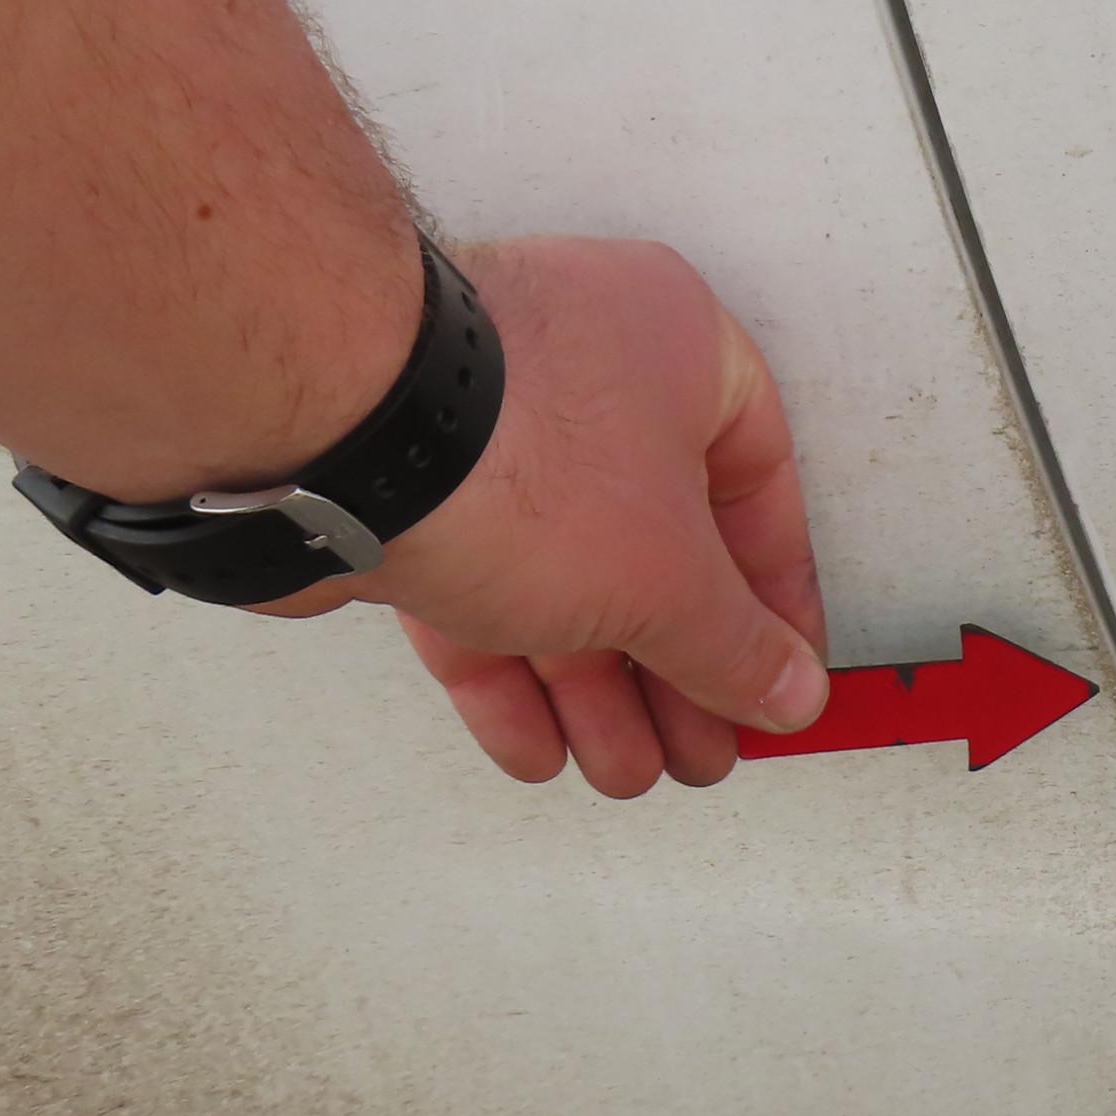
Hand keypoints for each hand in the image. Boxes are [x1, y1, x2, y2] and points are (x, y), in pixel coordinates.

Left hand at [257, 236, 832, 795]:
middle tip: (699, 746)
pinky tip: (537, 743)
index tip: (779, 677)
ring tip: (623, 766)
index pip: (760, 489)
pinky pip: (479, 587)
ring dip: (597, 689)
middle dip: (676, 669)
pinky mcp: (408, 488)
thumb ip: (733, 646)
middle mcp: (587, 372)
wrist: (332, 441)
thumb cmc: (510, 450)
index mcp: (679, 348)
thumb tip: (782, 688)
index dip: (774, 602)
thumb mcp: (667, 580)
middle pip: (657, 546)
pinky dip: (510, 672)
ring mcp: (489, 429)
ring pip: (565, 577)